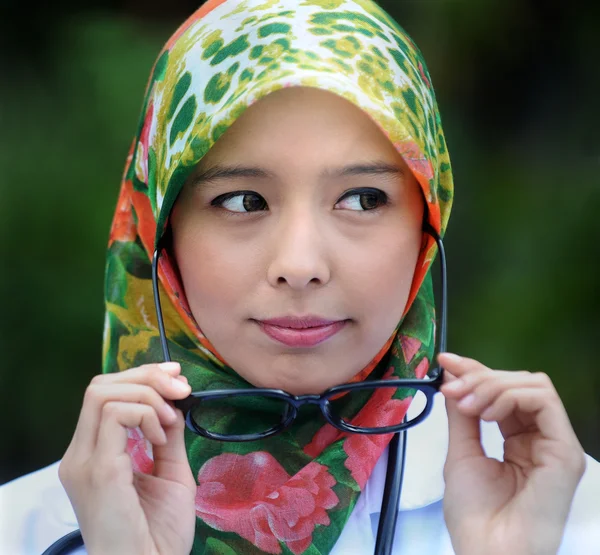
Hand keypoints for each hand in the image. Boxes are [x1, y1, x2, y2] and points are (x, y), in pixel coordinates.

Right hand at [59, 363, 195, 554]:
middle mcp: (81, 455)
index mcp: (94, 454)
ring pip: (103, 393)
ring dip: (148, 396)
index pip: (104, 394)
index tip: (177, 377)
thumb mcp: (169, 472)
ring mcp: (85, 462)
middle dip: (146, 376)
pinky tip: (161, 439)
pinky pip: (114, 415)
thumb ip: (168, 436)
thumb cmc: (159, 533)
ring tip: (171, 422)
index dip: (142, 376)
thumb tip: (175, 403)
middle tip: (180, 388)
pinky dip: (145, 415)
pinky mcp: (98, 470)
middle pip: (100, 386)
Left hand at [438, 353, 585, 554]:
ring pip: (534, 385)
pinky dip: (510, 396)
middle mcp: (539, 438)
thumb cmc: (473, 513)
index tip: (445, 362)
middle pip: (519, 383)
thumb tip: (454, 379)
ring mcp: (555, 444)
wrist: (487, 551)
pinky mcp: (565, 452)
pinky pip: (544, 401)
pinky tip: (487, 413)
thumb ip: (462, 415)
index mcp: (517, 440)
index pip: (502, 393)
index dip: (475, 371)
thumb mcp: (461, 453)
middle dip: (480, 377)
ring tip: (467, 403)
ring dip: (493, 384)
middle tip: (451, 387)